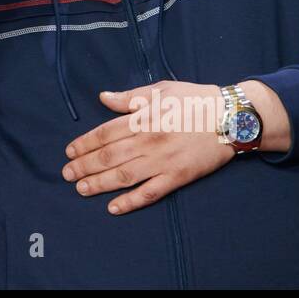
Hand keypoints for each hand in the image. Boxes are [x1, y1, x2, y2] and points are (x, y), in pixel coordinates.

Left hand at [61, 80, 233, 214]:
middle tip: (67, 174)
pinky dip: (130, 202)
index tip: (70, 152)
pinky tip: (113, 208)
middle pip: (109, 157)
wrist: (231, 118)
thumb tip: (102, 97)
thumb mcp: (160, 90)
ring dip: (99, 184)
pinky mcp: (177, 178)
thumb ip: (129, 97)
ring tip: (81, 189)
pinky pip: (150, 193)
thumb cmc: (194, 100)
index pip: (104, 134)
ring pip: (124, 176)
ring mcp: (163, 162)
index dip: (84, 144)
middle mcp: (148, 141)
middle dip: (84, 166)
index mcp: (143, 118)